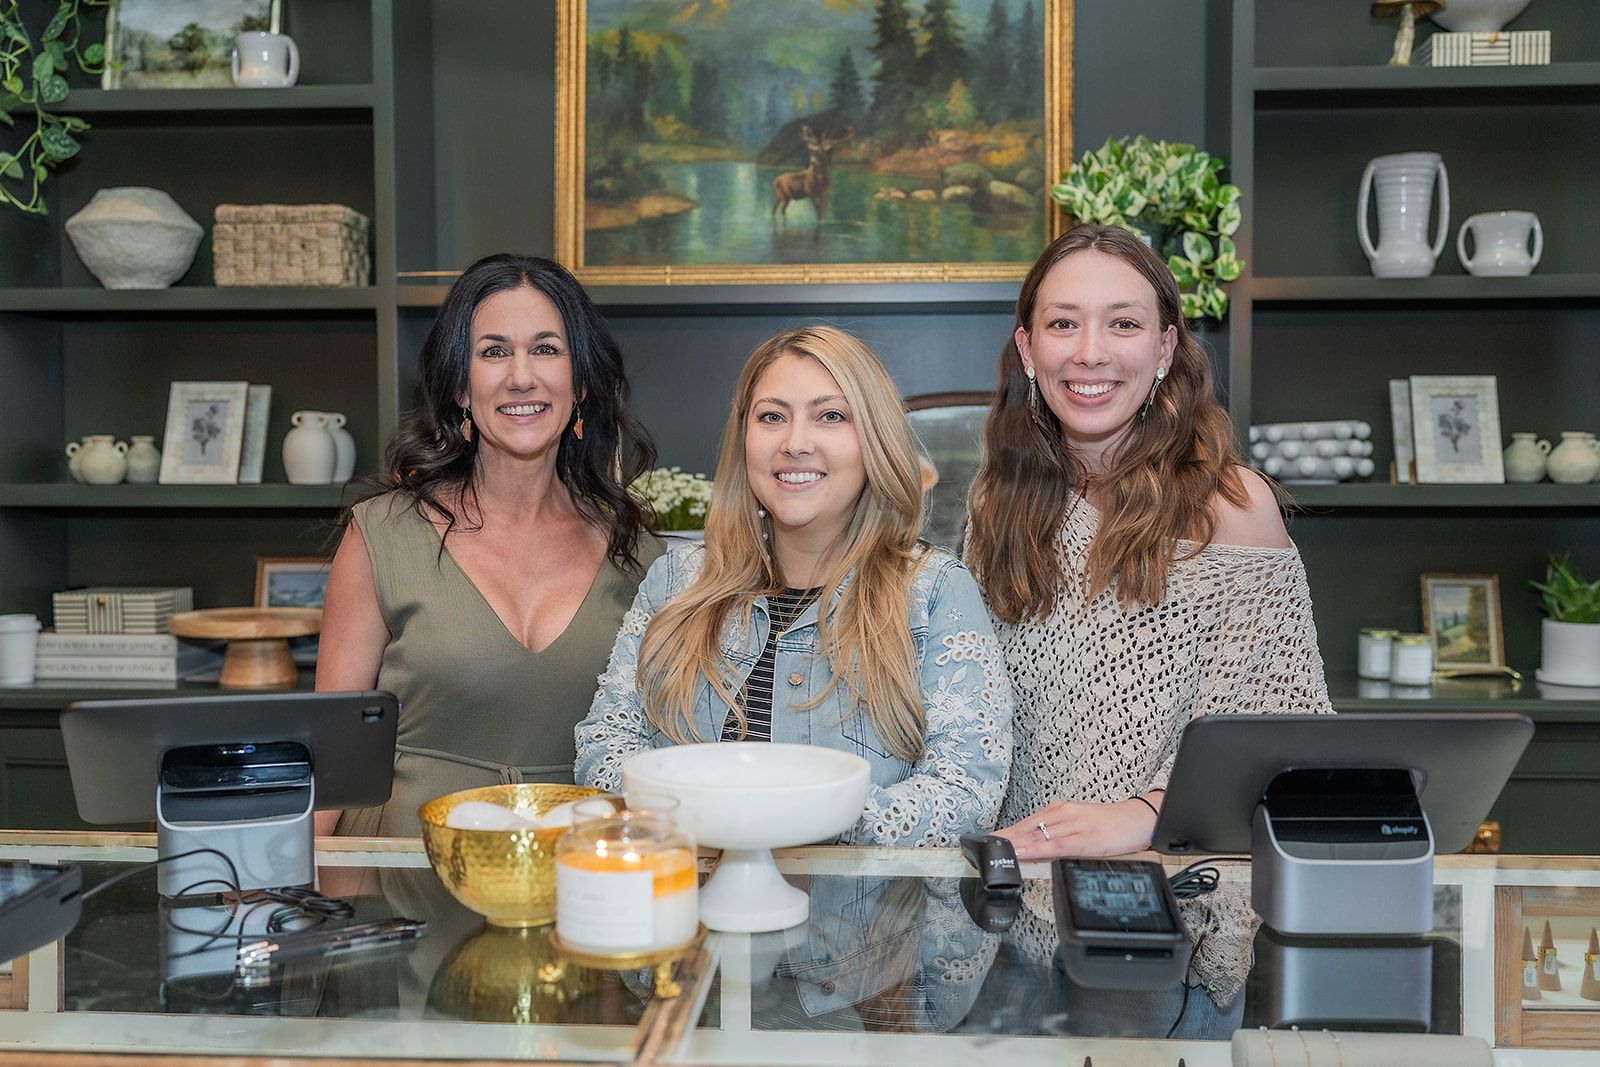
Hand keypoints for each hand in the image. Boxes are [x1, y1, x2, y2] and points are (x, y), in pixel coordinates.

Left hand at [994, 798, 1157, 859]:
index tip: (989, 840)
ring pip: (1039, 835)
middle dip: (1006, 838)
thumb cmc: (1110, 824)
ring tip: (998, 851)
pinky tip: (1026, 854)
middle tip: (985, 847)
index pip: (1027, 822)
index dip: (1007, 832)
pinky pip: (1057, 846)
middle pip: (1028, 827)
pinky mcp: (1086, 838)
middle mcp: (1064, 814)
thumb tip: (1037, 852)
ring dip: (1017, 844)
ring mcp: (1074, 825)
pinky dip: (1039, 850)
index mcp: (1060, 810)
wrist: (1139, 819)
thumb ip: (1058, 837)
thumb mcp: (1079, 826)